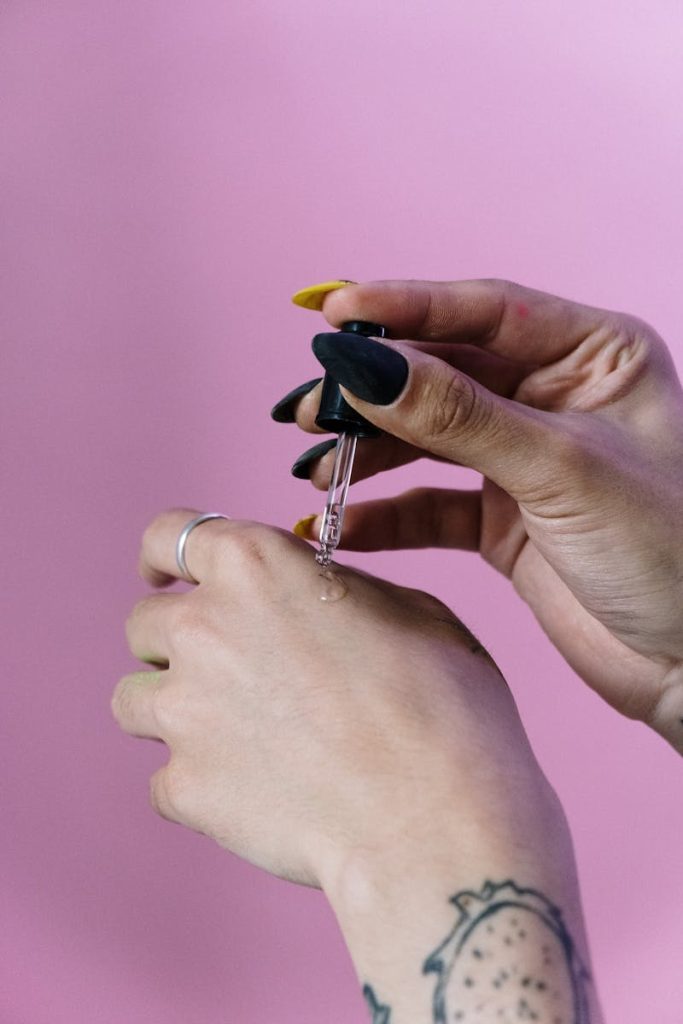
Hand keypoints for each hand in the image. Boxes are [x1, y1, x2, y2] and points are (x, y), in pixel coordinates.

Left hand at [114, 509, 560, 886]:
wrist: (434, 819)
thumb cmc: (442, 707)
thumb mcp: (408, 609)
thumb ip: (332, 589)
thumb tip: (312, 596)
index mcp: (256, 566)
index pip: (168, 536)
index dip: (164, 557)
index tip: (163, 576)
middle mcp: (204, 627)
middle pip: (146, 624)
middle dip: (178, 642)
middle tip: (234, 671)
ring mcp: (184, 709)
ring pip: (134, 699)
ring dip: (174, 708)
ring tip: (236, 734)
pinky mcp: (184, 786)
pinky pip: (164, 779)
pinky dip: (197, 782)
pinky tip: (253, 791)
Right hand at [281, 279, 682, 749]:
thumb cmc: (672, 551)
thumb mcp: (561, 469)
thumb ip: (459, 418)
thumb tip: (366, 367)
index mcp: (595, 354)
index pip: (485, 310)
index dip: (404, 307)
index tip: (333, 313)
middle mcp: (555, 396)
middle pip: (443, 372)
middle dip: (373, 388)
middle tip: (311, 405)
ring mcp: (524, 458)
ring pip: (426, 436)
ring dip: (368, 449)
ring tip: (314, 463)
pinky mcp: (503, 520)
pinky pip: (429, 505)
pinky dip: (385, 515)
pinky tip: (339, 523)